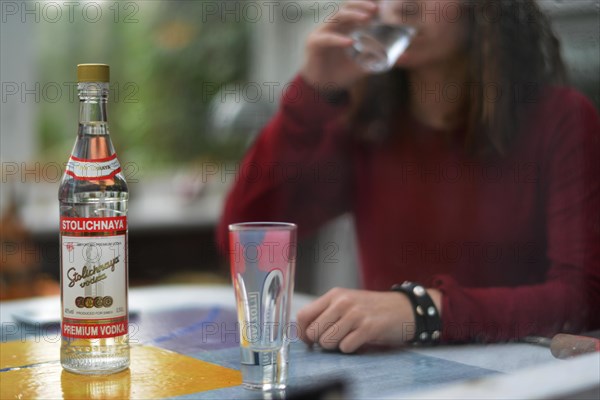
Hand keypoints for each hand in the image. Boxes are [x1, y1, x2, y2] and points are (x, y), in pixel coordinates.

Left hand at [296, 287, 415, 352]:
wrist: (403, 308)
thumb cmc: (372, 309)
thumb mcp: (347, 302)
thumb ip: (327, 313)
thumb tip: (305, 334)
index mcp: (334, 295)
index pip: (303, 315)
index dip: (302, 333)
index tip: (309, 341)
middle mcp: (342, 302)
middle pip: (313, 332)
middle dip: (320, 342)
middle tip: (334, 340)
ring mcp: (355, 314)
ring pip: (327, 342)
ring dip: (336, 346)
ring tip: (348, 338)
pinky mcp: (368, 327)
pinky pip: (345, 347)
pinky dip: (351, 349)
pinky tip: (360, 340)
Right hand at [300, 0, 376, 90]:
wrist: (322, 88)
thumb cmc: (341, 73)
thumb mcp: (364, 65)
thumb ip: (382, 59)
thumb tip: (407, 58)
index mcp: (344, 28)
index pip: (354, 10)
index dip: (365, 5)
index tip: (381, 8)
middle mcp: (333, 27)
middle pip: (345, 8)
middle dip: (360, 6)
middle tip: (375, 9)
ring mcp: (322, 32)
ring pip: (336, 17)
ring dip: (352, 15)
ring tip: (366, 18)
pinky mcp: (314, 43)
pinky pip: (327, 38)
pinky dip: (339, 39)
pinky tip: (350, 42)